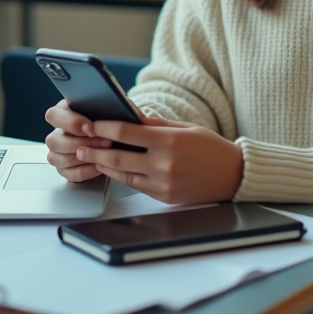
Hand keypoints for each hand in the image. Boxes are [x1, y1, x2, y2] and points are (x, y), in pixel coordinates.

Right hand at [43, 99, 111, 182]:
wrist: (118, 136)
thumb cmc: (110, 118)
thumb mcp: (107, 107)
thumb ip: (101, 105)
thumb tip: (109, 106)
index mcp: (63, 113)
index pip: (53, 115)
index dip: (71, 123)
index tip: (90, 127)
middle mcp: (57, 133)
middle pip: (53, 141)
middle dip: (80, 143)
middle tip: (105, 142)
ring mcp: (58, 153)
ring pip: (57, 158)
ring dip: (83, 157)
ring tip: (105, 154)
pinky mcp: (65, 169)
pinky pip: (69, 174)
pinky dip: (85, 171)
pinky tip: (99, 165)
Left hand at [44, 100, 243, 204]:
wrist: (233, 176)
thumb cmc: (212, 148)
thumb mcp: (186, 129)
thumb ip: (155, 124)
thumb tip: (128, 116)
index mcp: (170, 141)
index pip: (126, 133)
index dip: (103, 128)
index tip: (90, 124)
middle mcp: (165, 163)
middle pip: (118, 157)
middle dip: (94, 151)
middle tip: (79, 146)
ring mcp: (164, 183)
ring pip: (123, 175)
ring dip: (104, 166)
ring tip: (90, 157)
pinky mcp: (164, 197)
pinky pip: (135, 186)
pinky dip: (121, 177)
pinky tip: (112, 169)